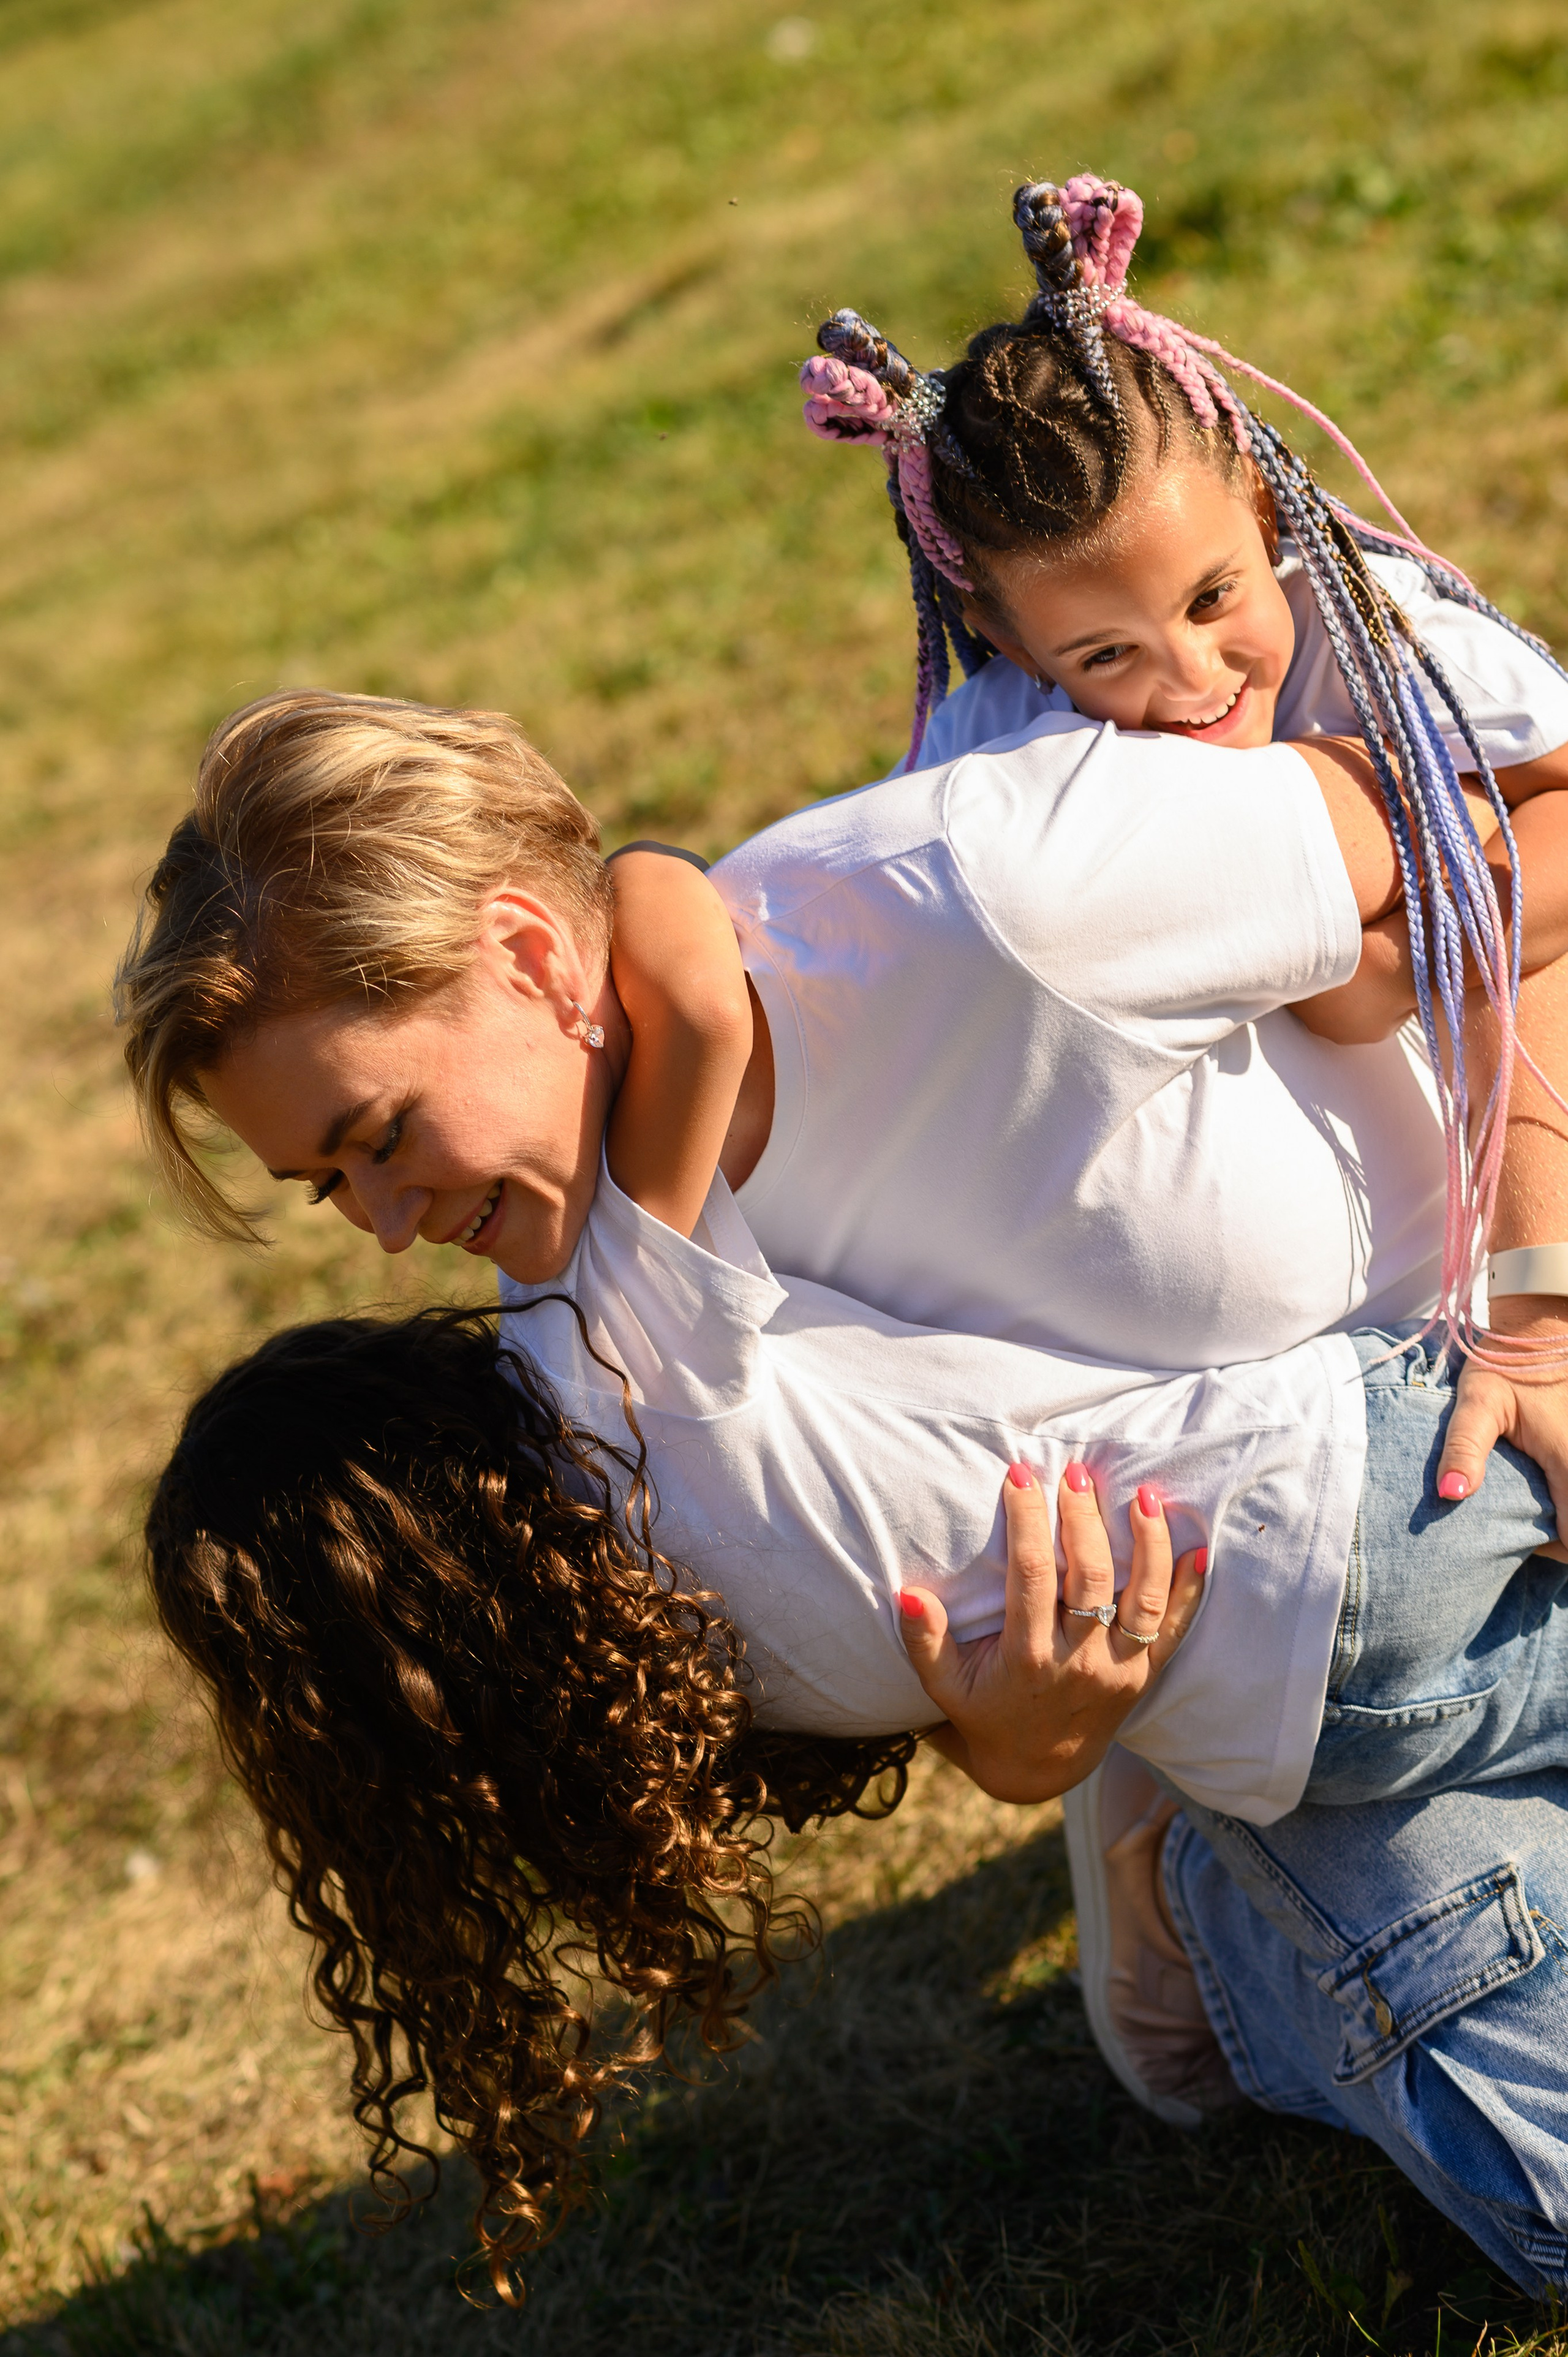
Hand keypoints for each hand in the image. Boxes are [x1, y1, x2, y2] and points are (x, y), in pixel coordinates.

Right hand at [898, 1462, 1207, 1804]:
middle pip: (1091, 1579)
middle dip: (1085, 1520)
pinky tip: (1197, 1548)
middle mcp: (1080, 1664)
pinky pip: (1175, 1629)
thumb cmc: (986, 1713)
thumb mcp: (944, 1688)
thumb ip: (924, 1641)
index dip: (1026, 1522)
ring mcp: (1120, 1671)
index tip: (1019, 1475)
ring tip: (1144, 1494)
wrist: (1040, 1767)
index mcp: (1029, 1660)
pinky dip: (1190, 1590)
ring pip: (1143, 1599)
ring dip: (1148, 1544)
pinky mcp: (1146, 1675)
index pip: (1031, 1577)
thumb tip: (907, 1593)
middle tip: (1077, 1474)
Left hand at [1437, 1295, 1567, 1563]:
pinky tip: (1540, 1484)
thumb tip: (1450, 1495)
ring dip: (1562, 1510)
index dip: (1551, 1550)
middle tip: (1521, 1525)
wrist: (1537, 1325)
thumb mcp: (1478, 1402)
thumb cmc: (1505, 1362)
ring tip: (1529, 1506)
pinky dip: (1564, 1491)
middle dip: (1557, 1533)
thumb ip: (1465, 1449)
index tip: (1518, 1538)